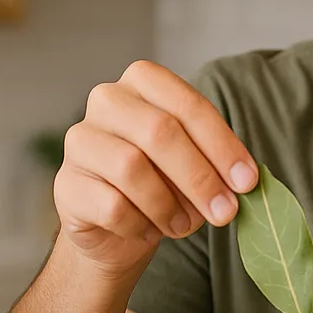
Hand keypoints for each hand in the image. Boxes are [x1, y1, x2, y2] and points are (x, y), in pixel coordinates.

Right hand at [55, 60, 256, 277]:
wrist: (117, 230)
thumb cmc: (163, 185)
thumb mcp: (195, 166)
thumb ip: (216, 165)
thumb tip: (243, 182)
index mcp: (144, 82)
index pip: (187, 105)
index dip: (222, 145)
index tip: (248, 181)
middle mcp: (107, 100)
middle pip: (160, 132)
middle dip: (200, 177)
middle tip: (225, 212)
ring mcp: (79, 140)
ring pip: (132, 168)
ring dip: (169, 205)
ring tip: (185, 226)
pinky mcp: (65, 184)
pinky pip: (111, 205)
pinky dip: (140, 225)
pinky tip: (149, 230)